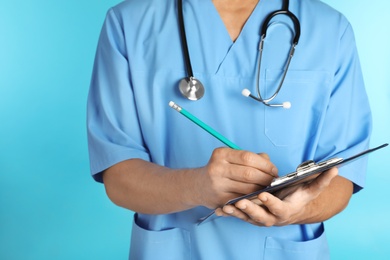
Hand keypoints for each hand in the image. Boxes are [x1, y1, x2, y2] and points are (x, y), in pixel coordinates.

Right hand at [196, 148, 277, 208]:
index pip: (248, 157)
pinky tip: (258, 196)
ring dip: (262, 189)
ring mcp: (217, 185)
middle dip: (266, 178)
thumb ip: (251, 158)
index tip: (274, 170)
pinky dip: (254, 198)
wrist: (198, 186)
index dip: (265, 164)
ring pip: (248, 189)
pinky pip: (243, 199)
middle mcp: (217, 168)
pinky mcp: (220, 200)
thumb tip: (269, 163)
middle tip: (273, 181)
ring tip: (268, 189)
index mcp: (221, 154)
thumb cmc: (220, 170)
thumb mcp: (230, 158)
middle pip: (249, 173)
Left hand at [215, 167, 338, 225]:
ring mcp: (261, 220)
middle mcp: (273, 218)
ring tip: (226, 206)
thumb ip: (321, 180)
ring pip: (247, 218)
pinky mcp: (252, 218)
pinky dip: (229, 214)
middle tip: (240, 202)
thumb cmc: (299, 197)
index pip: (279, 208)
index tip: (263, 195)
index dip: (271, 203)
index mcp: (286, 211)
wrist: (293, 210)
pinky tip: (219, 209)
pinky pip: (239, 217)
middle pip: (260, 217)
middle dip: (250, 210)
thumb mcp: (310, 189)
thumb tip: (335, 168)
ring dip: (236, 213)